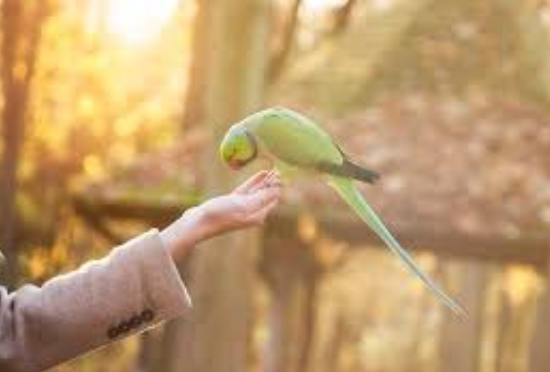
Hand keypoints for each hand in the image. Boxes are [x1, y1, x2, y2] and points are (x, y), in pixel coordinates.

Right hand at [161, 170, 281, 261]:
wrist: (198, 222)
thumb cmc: (221, 214)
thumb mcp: (245, 205)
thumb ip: (262, 197)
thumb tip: (278, 190)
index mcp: (258, 215)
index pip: (273, 198)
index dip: (278, 186)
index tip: (282, 175)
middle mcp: (252, 212)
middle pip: (266, 195)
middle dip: (273, 183)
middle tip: (279, 170)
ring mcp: (241, 207)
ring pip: (257, 191)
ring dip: (266, 181)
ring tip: (273, 171)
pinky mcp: (232, 202)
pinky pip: (247, 190)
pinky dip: (255, 182)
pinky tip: (262, 174)